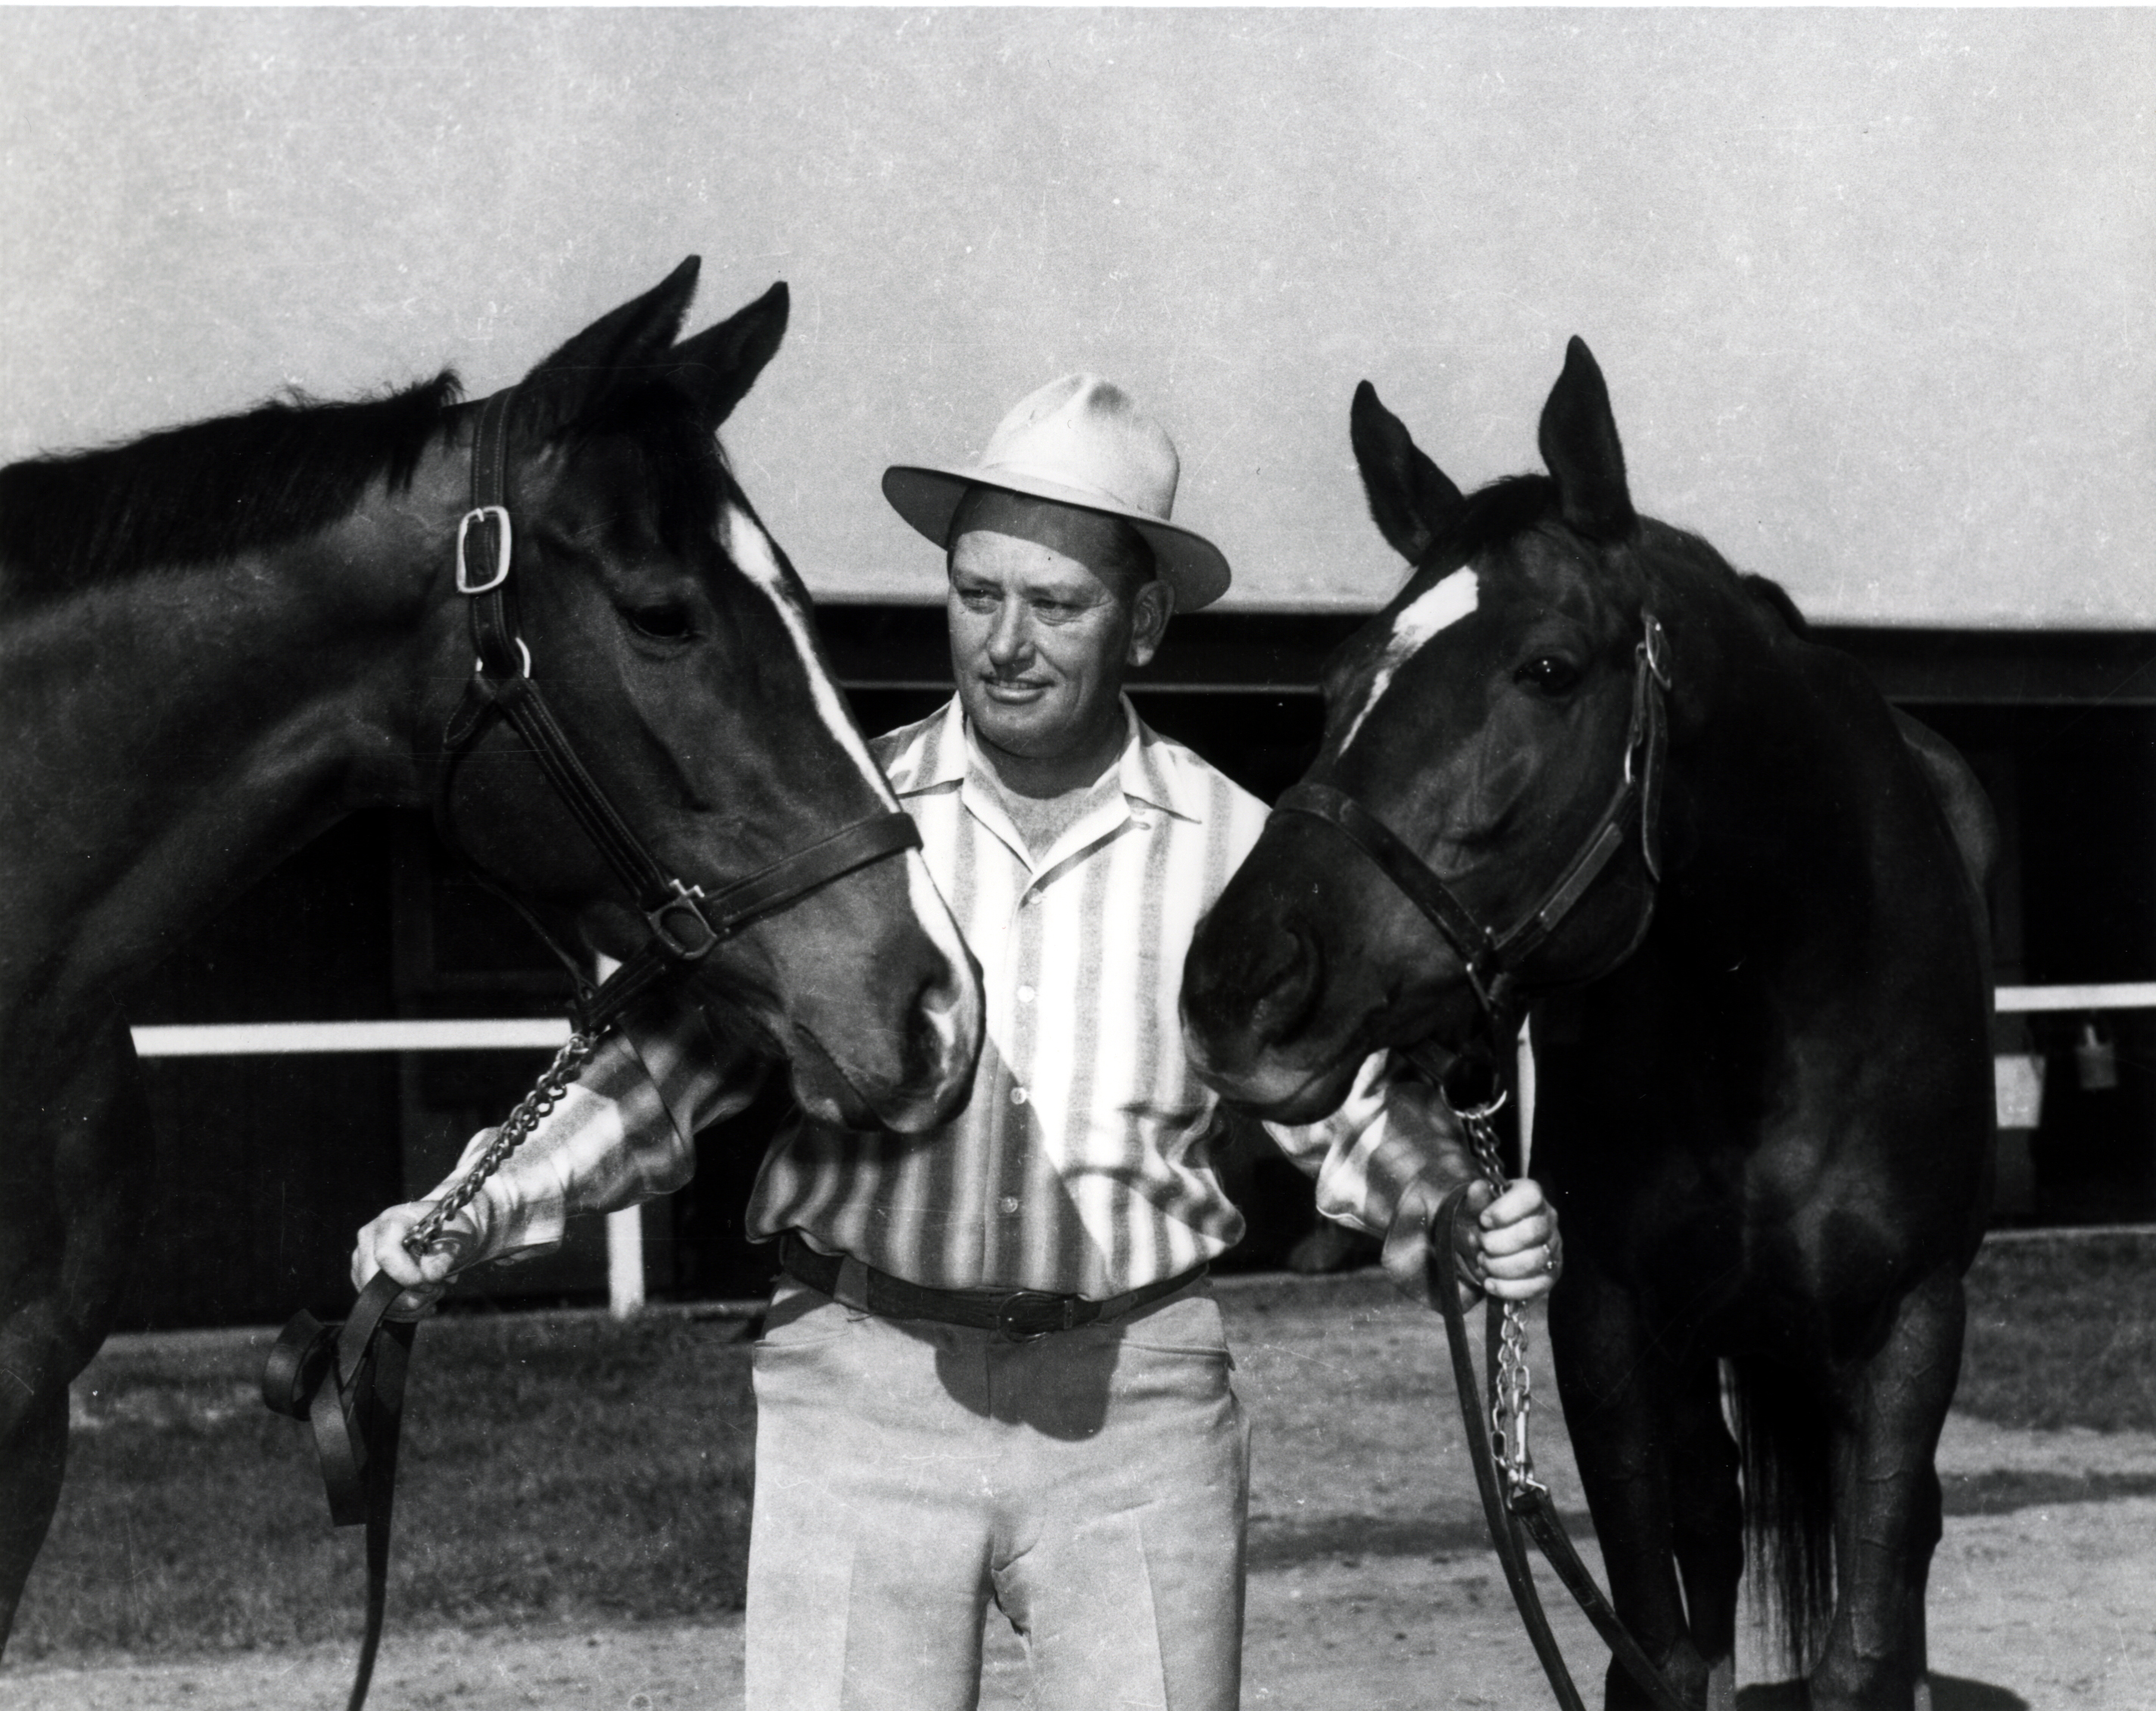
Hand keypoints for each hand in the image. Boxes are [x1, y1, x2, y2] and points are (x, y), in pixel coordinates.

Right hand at [350, 1201, 473, 1319]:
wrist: (443, 1232)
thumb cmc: (449, 1231)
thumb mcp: (457, 1238)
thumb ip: (444, 1257)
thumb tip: (430, 1276)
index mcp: (392, 1221)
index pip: (386, 1254)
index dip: (406, 1275)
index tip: (430, 1284)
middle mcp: (370, 1237)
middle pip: (372, 1279)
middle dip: (407, 1296)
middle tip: (436, 1291)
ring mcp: (362, 1257)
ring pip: (373, 1296)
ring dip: (408, 1306)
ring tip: (434, 1294)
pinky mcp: (362, 1276)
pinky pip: (376, 1303)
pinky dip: (403, 1311)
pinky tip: (424, 1304)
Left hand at [1382, 1175, 1562, 1310]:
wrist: (1481, 1251)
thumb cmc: (1480, 1225)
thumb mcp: (1471, 1211)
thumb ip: (1476, 1200)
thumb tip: (1477, 1188)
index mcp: (1530, 1196)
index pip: (1530, 1195)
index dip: (1505, 1210)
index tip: (1484, 1220)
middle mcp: (1547, 1219)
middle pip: (1531, 1231)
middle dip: (1498, 1243)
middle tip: (1481, 1245)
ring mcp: (1552, 1248)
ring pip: (1534, 1261)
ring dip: (1500, 1266)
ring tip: (1483, 1263)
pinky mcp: (1550, 1274)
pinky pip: (1536, 1285)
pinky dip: (1508, 1288)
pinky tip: (1490, 1283)